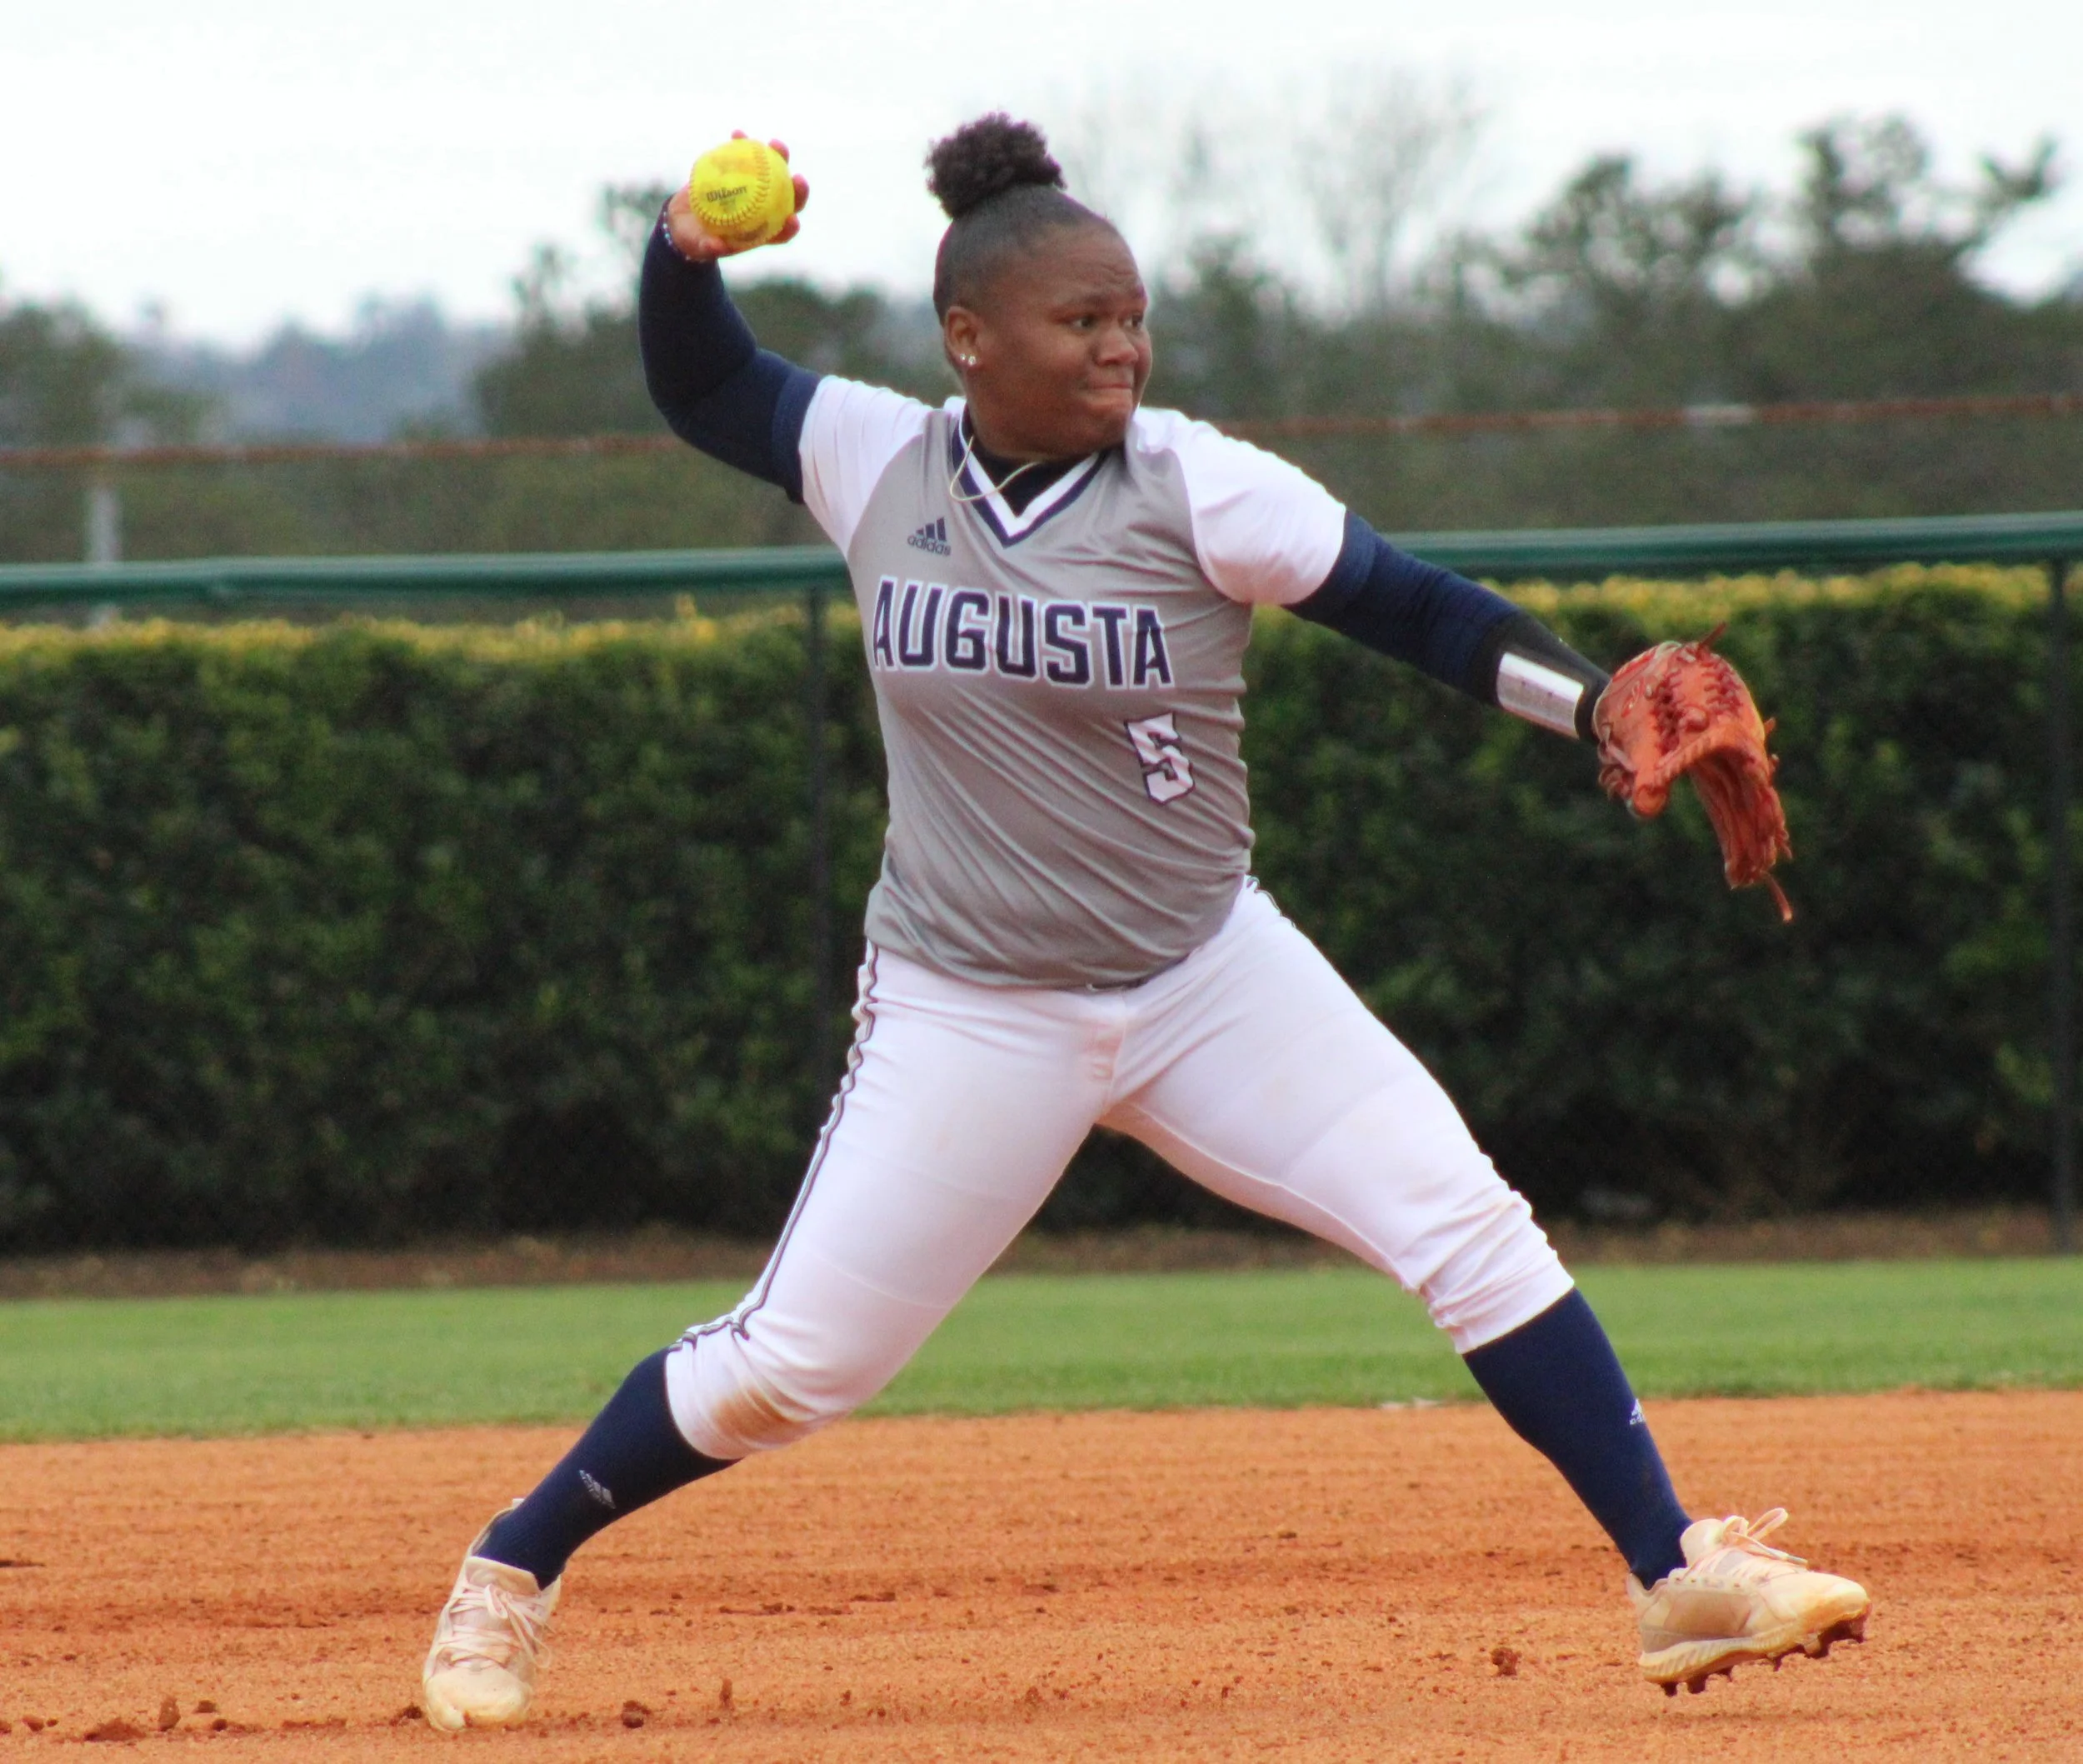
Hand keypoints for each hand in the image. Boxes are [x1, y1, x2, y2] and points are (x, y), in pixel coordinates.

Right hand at [665, 133, 809, 262]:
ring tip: (774, 143)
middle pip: (785, 199)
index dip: (790, 227)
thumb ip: (708, 248)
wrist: (683, 219)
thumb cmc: (696, 239)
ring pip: (771, 173)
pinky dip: (741, 145)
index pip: (780, 232)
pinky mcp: (738, 173)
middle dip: (796, 189)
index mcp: (758, 231)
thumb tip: (716, 247)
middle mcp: (761, 210)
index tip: (793, 219)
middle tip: (797, 177)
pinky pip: (743, 157)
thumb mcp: (699, 246)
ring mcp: (751, 189)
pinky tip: (737, 134)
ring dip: (777, 157)